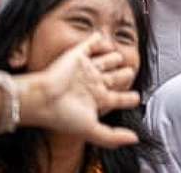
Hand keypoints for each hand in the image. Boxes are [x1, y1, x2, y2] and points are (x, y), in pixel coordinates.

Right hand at [21, 33, 139, 147]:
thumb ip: (113, 136)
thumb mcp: (91, 129)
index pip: (118, 98)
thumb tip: (135, 139)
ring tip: (120, 57)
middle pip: (115, 77)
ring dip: (115, 57)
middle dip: (125, 74)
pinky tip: (107, 42)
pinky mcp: (77, 55)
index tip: (137, 98)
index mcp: (97, 99)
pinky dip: (100, 40)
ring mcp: (86, 69)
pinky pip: (92, 43)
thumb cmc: (63, 115)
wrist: (42, 98)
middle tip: (130, 72)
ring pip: (106, 59)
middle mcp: (92, 83)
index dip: (129, 98)